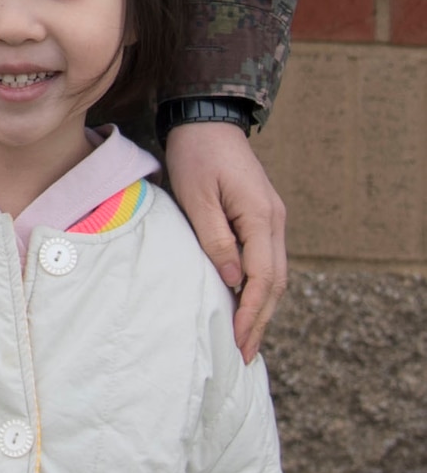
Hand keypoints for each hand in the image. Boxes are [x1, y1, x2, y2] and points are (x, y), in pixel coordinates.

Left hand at [164, 120, 287, 361]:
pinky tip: (246, 301)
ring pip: (275, 273)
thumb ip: (215, 238)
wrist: (206, 118)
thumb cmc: (196, 153)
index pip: (263, 277)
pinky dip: (259, 286)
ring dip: (262, 306)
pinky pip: (267, 259)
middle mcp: (275, 220)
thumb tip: (232, 280)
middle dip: (260, 320)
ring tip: (246, 338)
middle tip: (244, 354)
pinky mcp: (263, 215)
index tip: (239, 341)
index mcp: (261, 216)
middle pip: (275, 282)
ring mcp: (272, 218)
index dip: (252, 313)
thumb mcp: (197, 195)